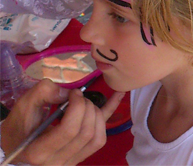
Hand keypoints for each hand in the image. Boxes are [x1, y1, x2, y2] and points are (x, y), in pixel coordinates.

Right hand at [0, 80, 124, 165]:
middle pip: (86, 132)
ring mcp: (70, 162)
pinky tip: (117, 95)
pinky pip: (100, 139)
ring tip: (87, 103)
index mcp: (39, 152)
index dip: (77, 107)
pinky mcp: (79, 157)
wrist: (14, 146)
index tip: (73, 93)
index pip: (69, 130)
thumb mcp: (24, 106)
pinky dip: (109, 114)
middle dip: (88, 107)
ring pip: (98, 138)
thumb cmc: (18, 126)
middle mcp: (57, 162)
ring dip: (98, 114)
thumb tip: (69, 93)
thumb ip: (43, 93)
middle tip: (79, 97)